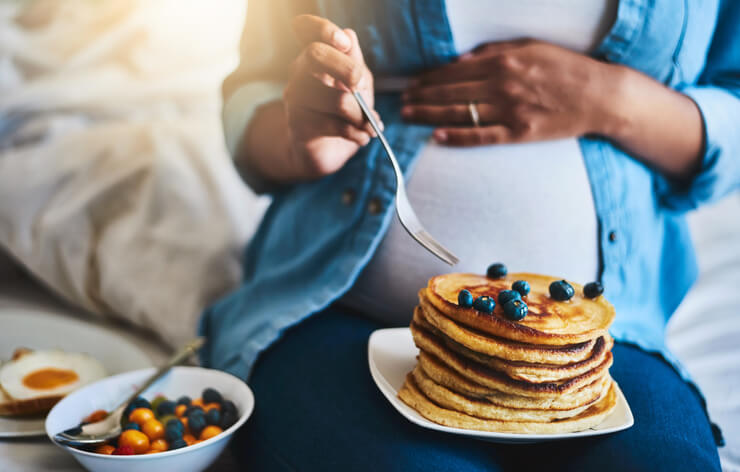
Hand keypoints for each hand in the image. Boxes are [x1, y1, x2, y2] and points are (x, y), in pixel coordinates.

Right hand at [281, 15, 378, 177]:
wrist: (326, 150)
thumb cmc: (343, 112)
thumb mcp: (357, 84)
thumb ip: (355, 62)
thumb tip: (349, 36)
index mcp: (315, 56)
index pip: (307, 29)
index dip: (323, 29)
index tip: (344, 43)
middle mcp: (299, 71)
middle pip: (316, 54)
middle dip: (348, 69)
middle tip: (361, 86)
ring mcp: (295, 97)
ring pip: (336, 99)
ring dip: (361, 116)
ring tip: (370, 126)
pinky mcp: (297, 124)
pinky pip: (334, 125)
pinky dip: (357, 134)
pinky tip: (363, 138)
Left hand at [401, 39, 621, 145]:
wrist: (600, 95)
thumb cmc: (566, 68)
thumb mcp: (532, 46)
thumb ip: (495, 50)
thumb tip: (462, 58)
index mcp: (504, 60)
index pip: (455, 70)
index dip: (430, 78)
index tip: (413, 83)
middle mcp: (502, 84)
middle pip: (451, 91)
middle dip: (423, 95)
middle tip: (402, 101)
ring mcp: (510, 109)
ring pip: (460, 112)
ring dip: (430, 113)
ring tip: (409, 115)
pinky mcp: (519, 132)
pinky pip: (481, 135)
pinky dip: (458, 136)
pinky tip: (437, 136)